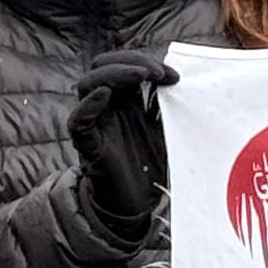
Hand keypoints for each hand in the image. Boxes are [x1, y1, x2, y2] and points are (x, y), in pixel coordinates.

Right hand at [67, 51, 177, 236]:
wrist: (136, 206)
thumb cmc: (150, 168)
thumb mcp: (168, 131)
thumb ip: (171, 109)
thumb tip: (188, 85)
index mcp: (126, 101)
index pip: (125, 65)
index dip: (148, 62)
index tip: (175, 77)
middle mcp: (108, 107)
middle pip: (103, 65)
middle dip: (131, 61)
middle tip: (158, 73)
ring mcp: (96, 124)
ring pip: (88, 84)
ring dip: (115, 73)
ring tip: (141, 76)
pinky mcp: (88, 145)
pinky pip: (79, 120)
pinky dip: (89, 104)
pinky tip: (106, 94)